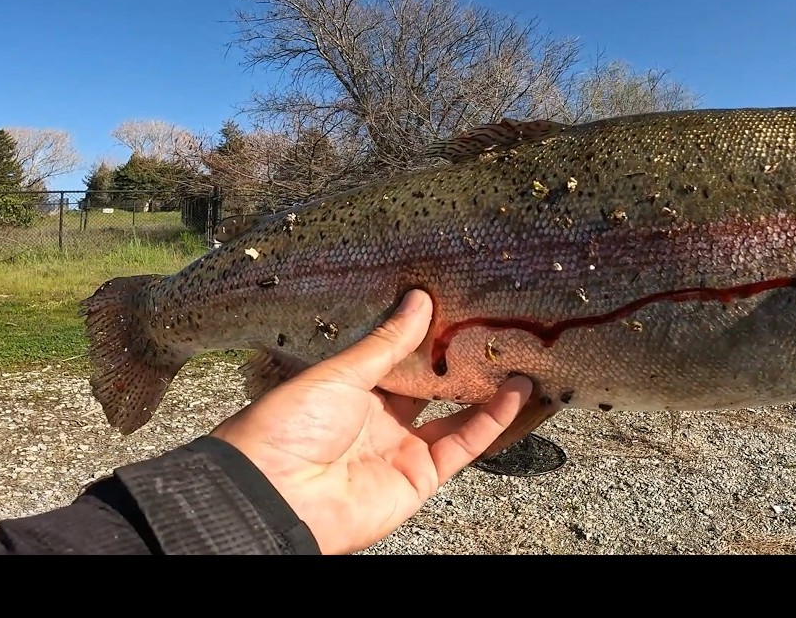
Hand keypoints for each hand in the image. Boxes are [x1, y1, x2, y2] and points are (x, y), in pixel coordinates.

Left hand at [209, 289, 532, 553]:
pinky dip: (491, 421)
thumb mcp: (339, 373)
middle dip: (463, 362)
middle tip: (498, 329)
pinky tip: (514, 393)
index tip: (460, 306)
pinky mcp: (419, 478)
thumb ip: (387, 343)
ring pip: (456, 415)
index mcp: (350, 389)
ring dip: (488, 391)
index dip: (429, 335)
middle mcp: (379, 418)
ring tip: (521, 359)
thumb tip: (420, 300)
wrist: (274, 494)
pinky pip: (462, 446)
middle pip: (432, 386)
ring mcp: (401, 449)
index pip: (399, 357)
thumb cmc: (288, 426)